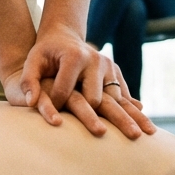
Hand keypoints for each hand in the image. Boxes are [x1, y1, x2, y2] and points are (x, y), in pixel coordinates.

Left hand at [9, 22, 155, 138]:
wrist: (65, 37)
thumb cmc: (45, 53)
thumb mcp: (33, 61)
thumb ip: (29, 80)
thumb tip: (30, 102)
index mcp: (74, 56)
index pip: (66, 89)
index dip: (57, 106)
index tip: (54, 122)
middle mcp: (96, 60)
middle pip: (97, 97)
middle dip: (98, 118)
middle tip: (103, 137)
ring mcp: (109, 66)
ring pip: (117, 98)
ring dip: (126, 117)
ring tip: (138, 136)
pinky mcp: (116, 72)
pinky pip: (124, 95)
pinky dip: (133, 110)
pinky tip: (145, 127)